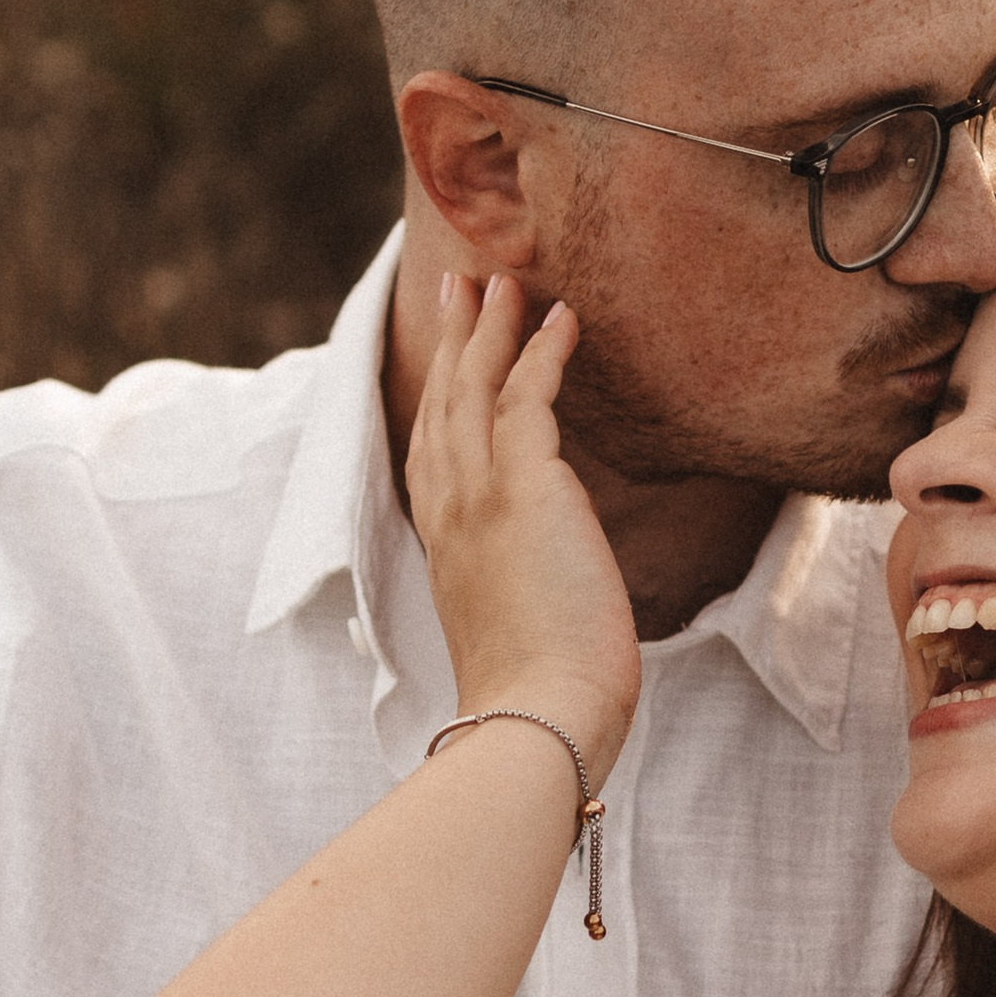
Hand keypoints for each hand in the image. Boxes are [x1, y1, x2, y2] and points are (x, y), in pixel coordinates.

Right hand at [406, 273, 640, 783]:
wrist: (536, 717)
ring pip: (475, 385)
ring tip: (505, 279)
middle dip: (453, 337)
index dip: (439, 392)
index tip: (451, 353)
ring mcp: (479, 494)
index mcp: (442, 541)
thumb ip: (523, 584)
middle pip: (442, 400)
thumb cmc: (537, 693)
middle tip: (463, 283)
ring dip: (490, 326)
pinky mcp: (523, 487)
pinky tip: (563, 318)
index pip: (432, 448)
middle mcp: (448, 507)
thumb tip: (554, 582)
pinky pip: (529, 395)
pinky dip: (543, 350)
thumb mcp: (517, 624)